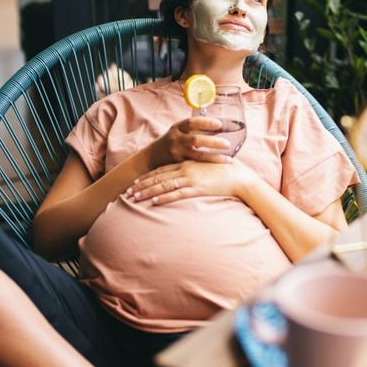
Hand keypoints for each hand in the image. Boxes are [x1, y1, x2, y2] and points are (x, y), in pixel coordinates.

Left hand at [126, 160, 255, 204]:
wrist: (238, 176)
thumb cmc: (223, 172)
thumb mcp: (204, 168)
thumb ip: (193, 171)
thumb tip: (183, 178)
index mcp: (186, 163)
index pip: (161, 170)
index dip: (146, 177)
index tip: (134, 182)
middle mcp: (185, 169)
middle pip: (158, 177)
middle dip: (141, 185)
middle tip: (127, 192)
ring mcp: (191, 179)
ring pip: (163, 186)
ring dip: (147, 192)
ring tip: (134, 198)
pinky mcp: (197, 189)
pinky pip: (178, 194)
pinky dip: (165, 198)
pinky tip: (154, 202)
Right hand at [149, 117, 233, 165]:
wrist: (152, 157)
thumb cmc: (173, 141)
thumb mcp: (180, 131)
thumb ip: (197, 129)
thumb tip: (222, 126)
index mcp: (178, 127)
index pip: (192, 122)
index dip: (205, 122)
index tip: (219, 124)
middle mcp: (176, 139)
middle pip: (196, 140)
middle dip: (213, 142)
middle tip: (228, 144)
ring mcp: (177, 152)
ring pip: (198, 155)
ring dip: (214, 157)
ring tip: (229, 159)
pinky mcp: (178, 165)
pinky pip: (196, 165)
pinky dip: (208, 166)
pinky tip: (220, 169)